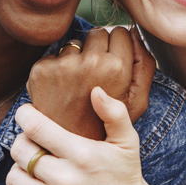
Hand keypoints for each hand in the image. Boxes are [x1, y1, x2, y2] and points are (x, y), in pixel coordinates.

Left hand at [6, 88, 163, 184]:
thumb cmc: (126, 177)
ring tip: (31, 165)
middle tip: (31, 141)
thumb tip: (95, 91)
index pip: (36, 128)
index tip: (26, 113)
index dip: (24, 115)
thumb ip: (114, 113)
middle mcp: (67, 181)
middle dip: (22, 140)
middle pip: (20, 151)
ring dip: (18, 167)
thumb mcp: (128, 142)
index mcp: (83, 155)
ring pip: (13, 178)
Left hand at [27, 27, 154, 139]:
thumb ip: (144, 65)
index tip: (113, 63)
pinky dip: (55, 70)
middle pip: (96, 33)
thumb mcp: (137, 102)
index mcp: (117, 68)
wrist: (69, 152)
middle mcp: (90, 63)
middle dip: (98, 48)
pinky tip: (60, 93)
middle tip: (95, 77)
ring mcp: (63, 66)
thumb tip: (133, 33)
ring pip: (74, 44)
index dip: (118, 45)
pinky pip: (52, 57)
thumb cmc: (107, 128)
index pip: (120, 32)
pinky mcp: (41, 71)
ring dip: (76, 59)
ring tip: (76, 88)